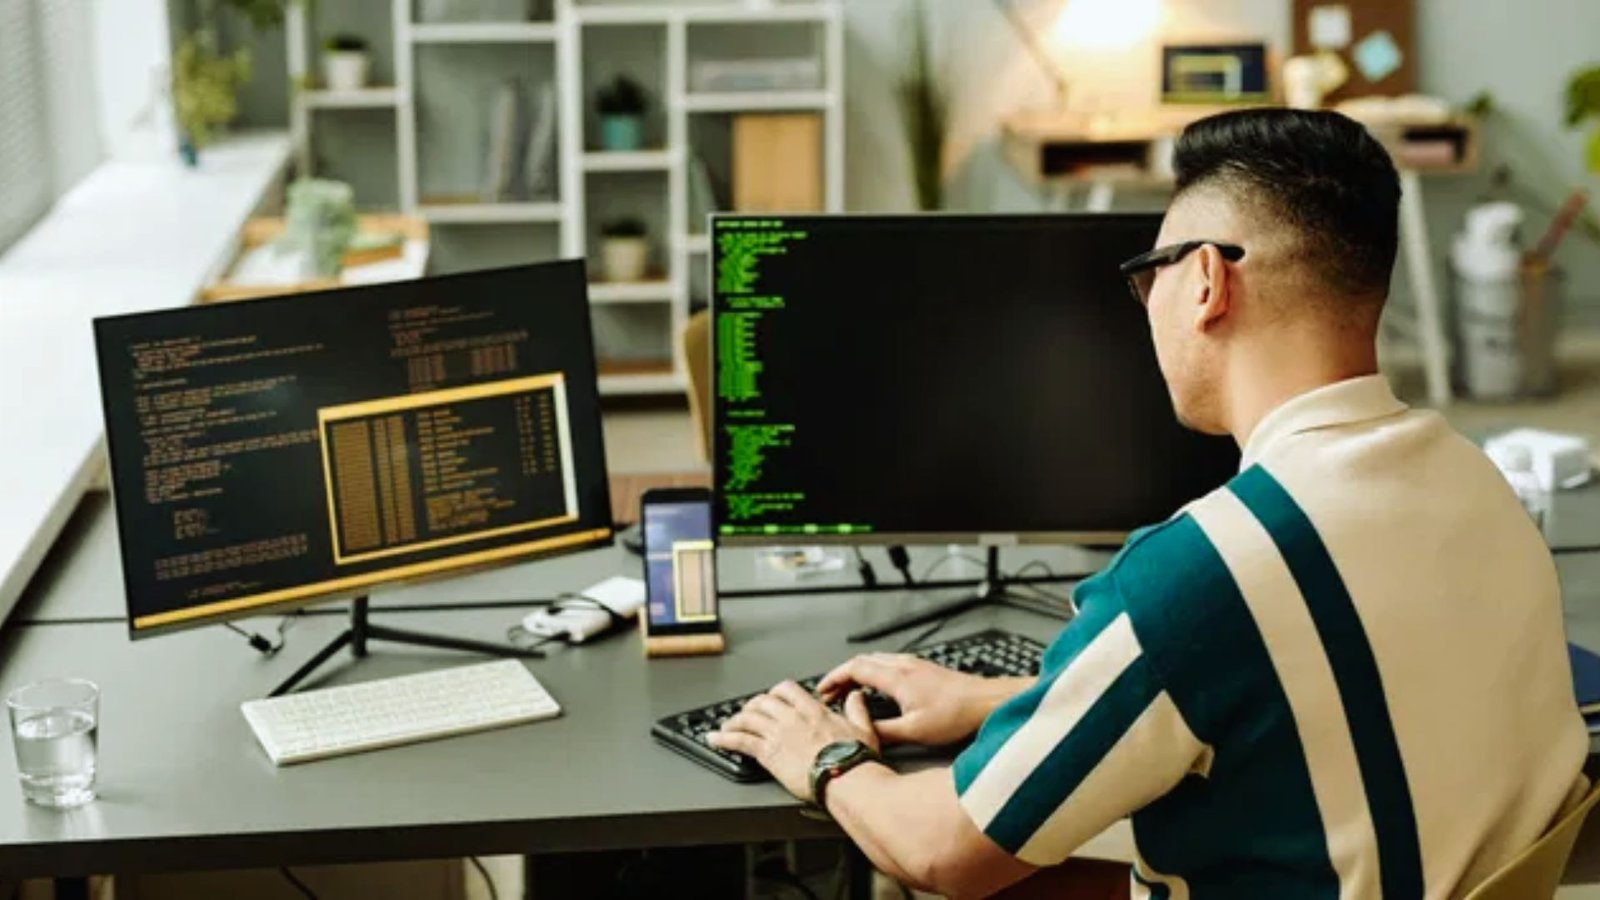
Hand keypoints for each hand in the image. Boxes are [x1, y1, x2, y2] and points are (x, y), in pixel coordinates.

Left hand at [707, 680, 878, 801]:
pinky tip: (714, 740)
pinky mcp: (768, 753)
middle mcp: (792, 718)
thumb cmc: (855, 760)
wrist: (845, 779)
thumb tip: (856, 697)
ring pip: (747, 718)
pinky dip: (724, 739)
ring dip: (734, 721)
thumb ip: (857, 709)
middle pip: (762, 701)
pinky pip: (739, 740)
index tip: (771, 699)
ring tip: (726, 726)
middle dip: (751, 706)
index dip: (775, 693)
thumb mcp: (864, 729)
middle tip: (747, 713)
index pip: (786, 689)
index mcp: (813, 710)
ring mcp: (778, 734)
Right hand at [817, 654, 1024, 746]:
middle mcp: (904, 666)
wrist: (987, 702)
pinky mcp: (926, 669)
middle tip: (832, 692)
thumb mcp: (914, 731)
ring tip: (851, 690)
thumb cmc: (958, 714)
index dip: (834, 678)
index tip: (822, 689)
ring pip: (877, 660)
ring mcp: (916, 665)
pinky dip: (875, 673)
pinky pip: (891, 664)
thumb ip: (884, 732)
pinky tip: (881, 689)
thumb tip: (864, 735)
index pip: (854, 668)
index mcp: (896, 677)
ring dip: (859, 673)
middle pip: (863, 661)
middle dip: (843, 675)